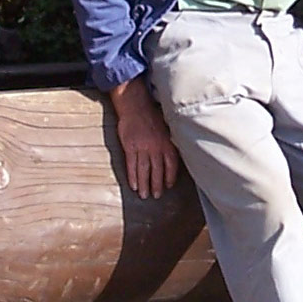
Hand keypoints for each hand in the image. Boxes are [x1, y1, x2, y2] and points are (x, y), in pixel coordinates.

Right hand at [110, 79, 180, 198]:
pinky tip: (133, 185)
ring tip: (144, 195)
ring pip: (144, 171)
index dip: (170, 177)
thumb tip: (172, 155)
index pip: (171, 164)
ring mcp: (142, 148)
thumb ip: (169, 142)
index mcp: (167, 142)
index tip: (168, 185)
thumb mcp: (166, 127)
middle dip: (157, 185)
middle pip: (157, 171)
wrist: (135, 105)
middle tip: (156, 196)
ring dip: (145, 184)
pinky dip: (132, 177)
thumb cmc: (151, 115)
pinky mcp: (130, 147)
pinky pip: (132, 165)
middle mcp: (156, 147)